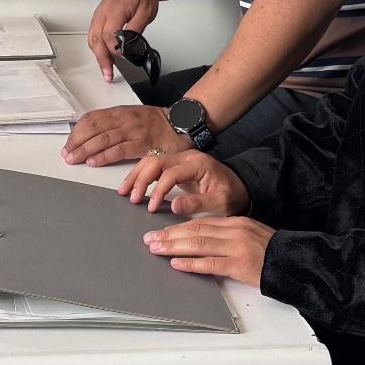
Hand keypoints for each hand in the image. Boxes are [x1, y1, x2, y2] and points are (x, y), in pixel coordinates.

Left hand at [62, 104, 183, 166]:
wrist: (182, 123)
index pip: (91, 118)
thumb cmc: (156, 123)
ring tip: (74, 159)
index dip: (77, 131)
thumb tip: (92, 135)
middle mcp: (124, 119)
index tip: (68, 143)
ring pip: (103, 139)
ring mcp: (134, 130)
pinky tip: (94, 162)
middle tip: (67, 154)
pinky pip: (119, 150)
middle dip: (76, 142)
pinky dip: (104, 156)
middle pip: (93, 128)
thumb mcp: (132, 116)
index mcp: (120, 112)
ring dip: (85, 150)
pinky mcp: (143, 143)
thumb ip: (114, 123)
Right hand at [85, 0, 159, 77]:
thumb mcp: (146, 12)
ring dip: (98, 55)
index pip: (108, 34)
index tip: (123, 56)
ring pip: (92, 39)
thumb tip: (127, 46)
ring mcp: (99, 15)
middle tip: (108, 74)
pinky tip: (105, 57)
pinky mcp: (99, 18)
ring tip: (107, 69)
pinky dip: (97, 48)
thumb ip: (136, 29)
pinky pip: (94, 35)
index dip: (114, 49)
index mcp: (115, 9)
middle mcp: (103, 12)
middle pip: (96, 39)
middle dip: (101, 58)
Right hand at [118, 150, 248, 216]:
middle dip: (140, 179)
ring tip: (125, 192)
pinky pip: (154, 166)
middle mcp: (186, 157)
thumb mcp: (219, 203)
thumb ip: (197, 203)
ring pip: (151, 161)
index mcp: (198, 164)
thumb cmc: (231, 194)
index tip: (152, 207)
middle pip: (156, 161)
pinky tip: (132, 187)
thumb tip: (173, 206)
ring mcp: (180, 159)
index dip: (158, 190)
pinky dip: (141, 175)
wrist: (240, 186)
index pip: (170, 173)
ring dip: (136, 176)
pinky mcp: (176, 165)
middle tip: (131, 198)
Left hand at [142, 217, 272, 287]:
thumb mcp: (249, 235)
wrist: (294, 262)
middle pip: (195, 230)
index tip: (160, 232)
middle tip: (150, 240)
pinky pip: (211, 264)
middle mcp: (234, 231)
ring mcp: (236, 248)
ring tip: (156, 250)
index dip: (176, 227)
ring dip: (174, 247)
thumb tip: (199, 241)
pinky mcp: (239, 265)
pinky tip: (177, 264)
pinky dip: (191, 263)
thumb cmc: (271, 252)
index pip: (200, 222)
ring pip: (199, 244)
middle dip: (169, 236)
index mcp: (235, 222)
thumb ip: (226, 235)